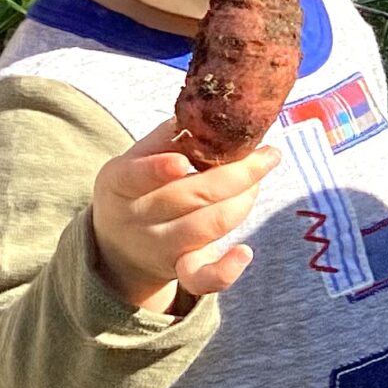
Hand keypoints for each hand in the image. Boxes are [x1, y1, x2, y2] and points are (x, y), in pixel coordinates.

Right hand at [90, 118, 278, 311]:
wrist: (119, 244)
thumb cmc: (140, 186)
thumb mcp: (138, 159)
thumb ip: (169, 137)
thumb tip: (209, 108)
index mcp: (118, 183)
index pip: (135, 176)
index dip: (157, 169)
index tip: (182, 161)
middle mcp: (135, 219)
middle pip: (191, 197)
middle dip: (238, 173)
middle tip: (268, 154)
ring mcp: (158, 248)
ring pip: (209, 226)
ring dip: (245, 198)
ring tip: (260, 176)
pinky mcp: (179, 271)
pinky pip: (203, 279)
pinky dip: (226, 270)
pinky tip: (245, 252)